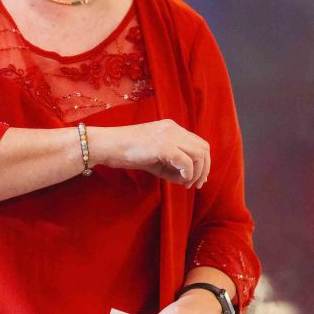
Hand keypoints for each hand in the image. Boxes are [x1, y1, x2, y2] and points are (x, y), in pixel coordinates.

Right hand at [93, 119, 209, 187]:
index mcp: (172, 128)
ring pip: (198, 154)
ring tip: (186, 184)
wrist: (109, 145)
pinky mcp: (164, 147)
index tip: (197, 178)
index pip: (198, 143)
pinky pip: (186, 161)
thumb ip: (172, 165)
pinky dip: (188, 173)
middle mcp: (174, 129)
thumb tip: (187, 178)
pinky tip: (181, 180)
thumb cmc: (127, 152)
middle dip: (204, 168)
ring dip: (197, 172)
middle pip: (203, 148)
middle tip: (197, 185)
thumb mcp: (154, 158)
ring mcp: (170, 136)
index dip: (202, 162)